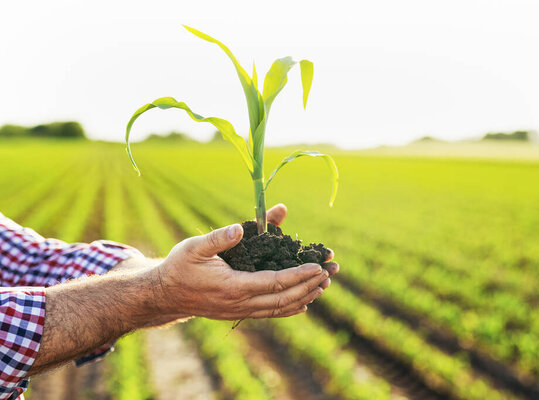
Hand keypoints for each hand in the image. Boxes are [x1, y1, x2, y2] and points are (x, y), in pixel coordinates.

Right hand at [153, 204, 336, 319]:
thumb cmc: (180, 267)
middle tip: (330, 274)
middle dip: (309, 286)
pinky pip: (270, 313)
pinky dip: (290, 308)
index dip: (298, 276)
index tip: (317, 267)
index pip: (274, 283)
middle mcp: (240, 303)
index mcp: (233, 286)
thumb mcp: (194, 247)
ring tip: (323, 287)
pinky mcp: (239, 313)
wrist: (164, 296)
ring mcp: (240, 311)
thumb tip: (243, 228)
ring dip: (304, 297)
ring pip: (279, 309)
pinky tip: (303, 304)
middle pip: (283, 299)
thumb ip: (219, 238)